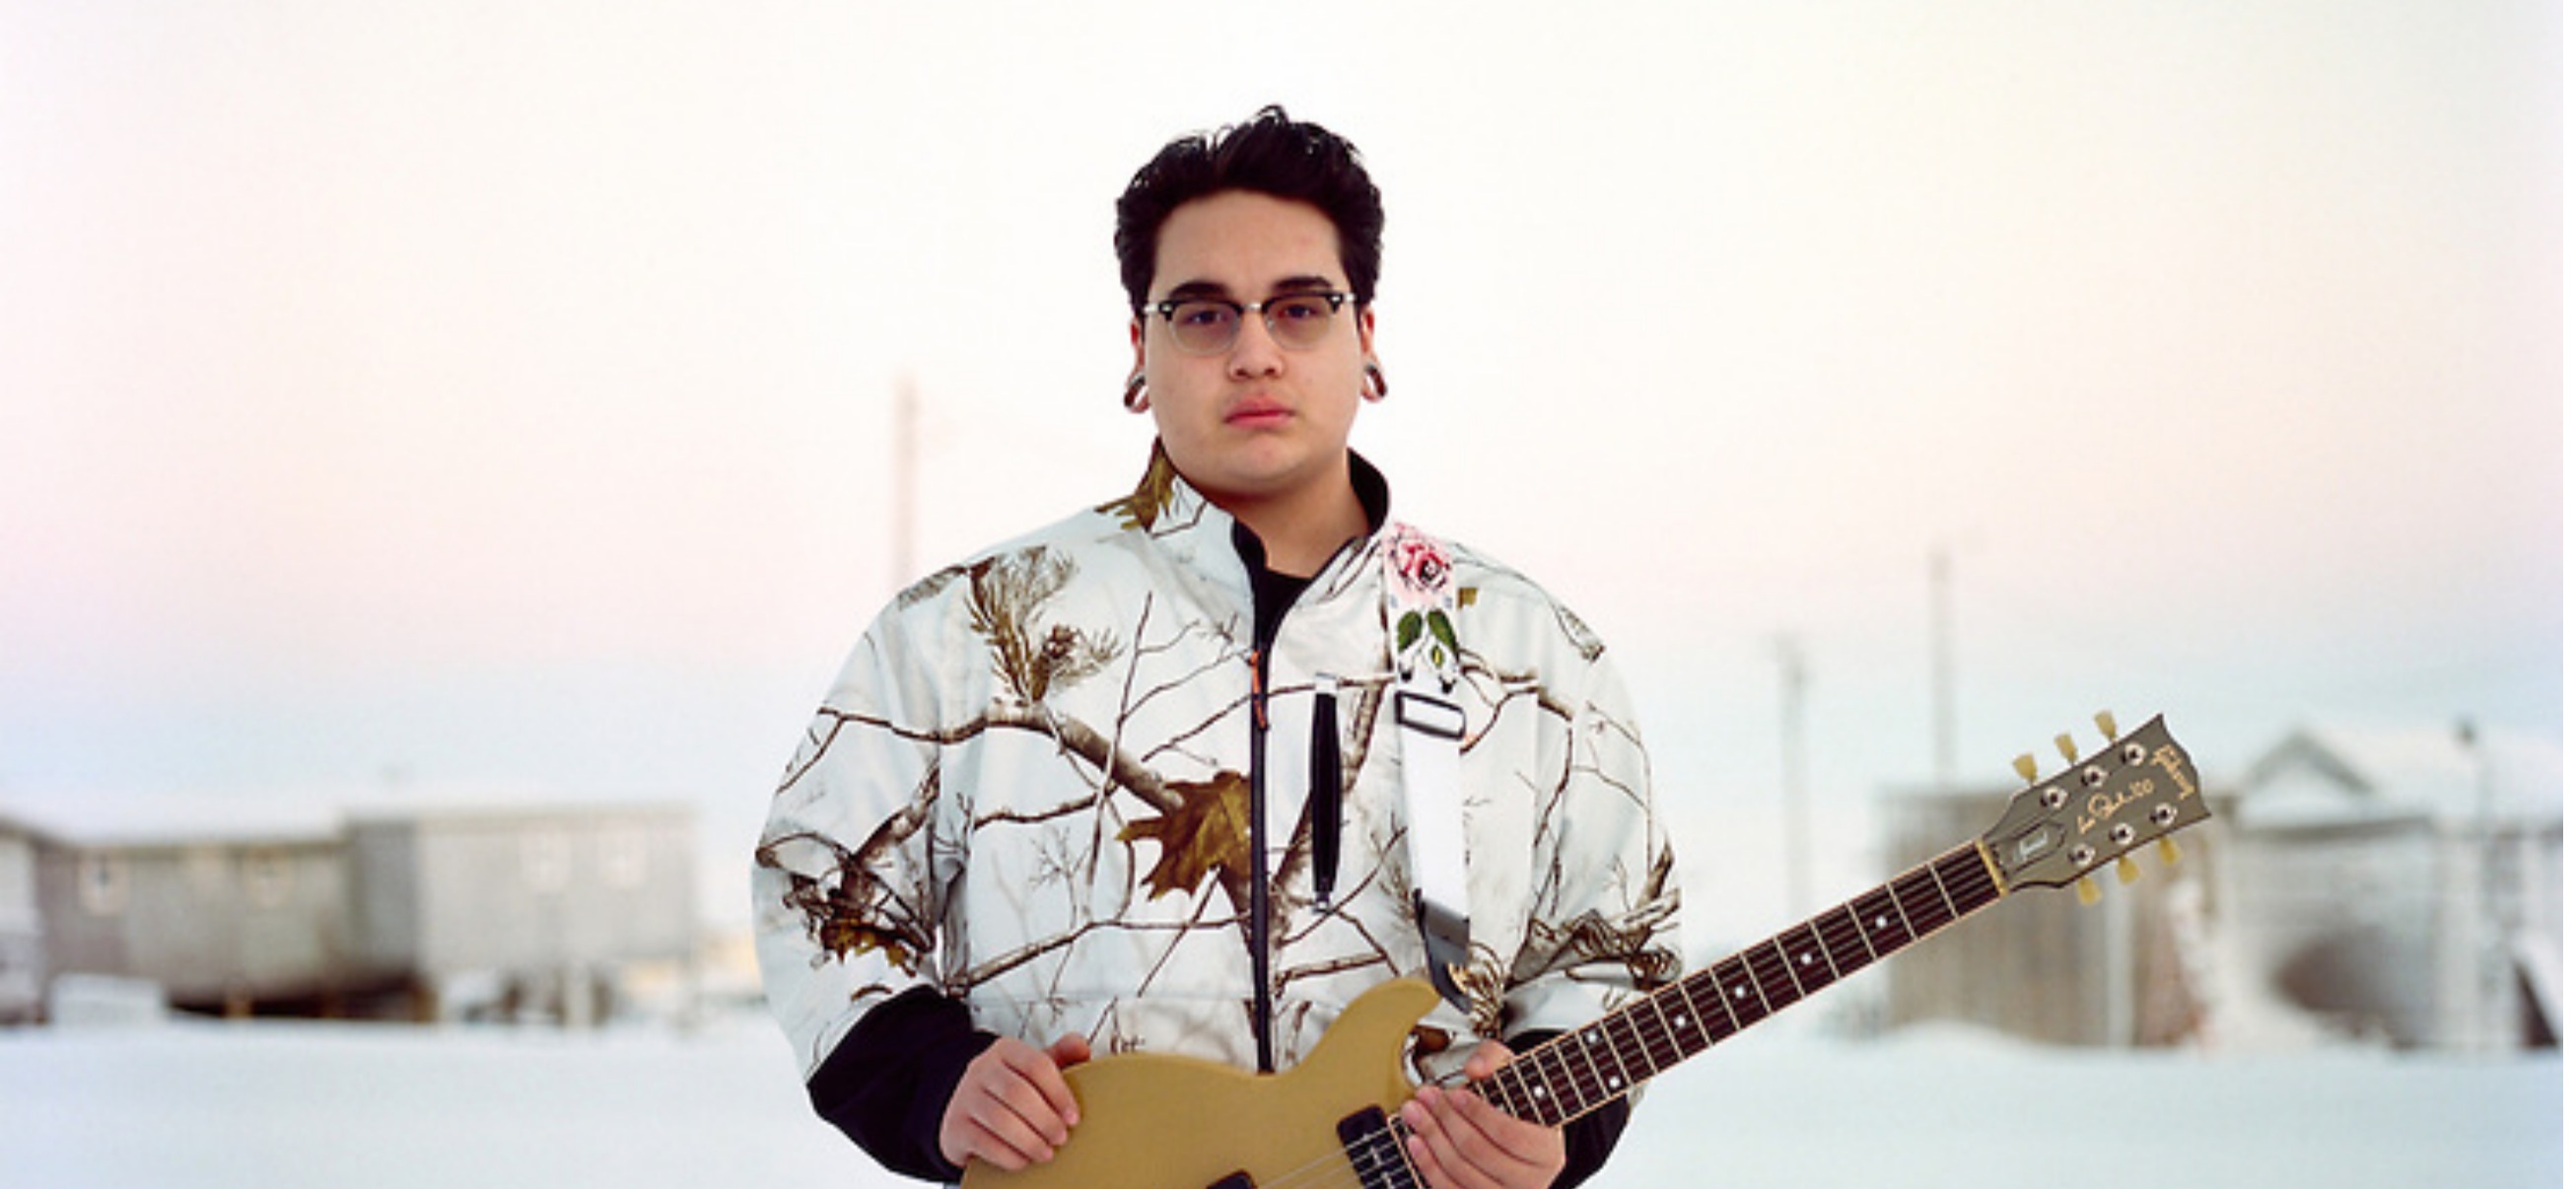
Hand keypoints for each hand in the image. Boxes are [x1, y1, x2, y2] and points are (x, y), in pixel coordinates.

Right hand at [938, 1033, 1091, 1171]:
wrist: (966, 1110)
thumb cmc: (1007, 1090)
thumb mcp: (1032, 1069)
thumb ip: (1061, 1055)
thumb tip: (1081, 1047)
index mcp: (1005, 1051)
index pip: (1036, 1065)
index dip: (1059, 1093)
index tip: (1073, 1116)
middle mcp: (981, 1070)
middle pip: (1018, 1093)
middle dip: (1045, 1120)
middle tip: (1061, 1137)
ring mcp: (965, 1098)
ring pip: (1000, 1119)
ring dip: (1029, 1140)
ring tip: (1046, 1152)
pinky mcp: (955, 1127)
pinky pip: (984, 1143)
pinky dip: (1009, 1155)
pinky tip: (1024, 1160)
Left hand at [1399, 1040, 1565, 1188]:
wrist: (1517, 1129)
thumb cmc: (1515, 1102)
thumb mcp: (1512, 1071)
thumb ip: (1494, 1059)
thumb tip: (1474, 1068)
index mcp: (1547, 1150)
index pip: (1510, 1134)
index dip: (1478, 1113)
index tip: (1455, 1093)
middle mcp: (1532, 1180)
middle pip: (1481, 1153)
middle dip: (1446, 1120)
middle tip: (1426, 1096)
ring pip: (1462, 1173)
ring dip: (1432, 1140)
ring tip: (1415, 1113)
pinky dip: (1428, 1166)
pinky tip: (1415, 1142)